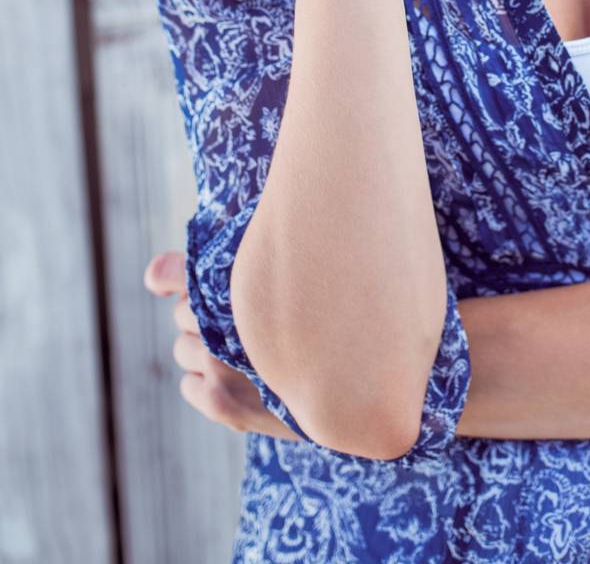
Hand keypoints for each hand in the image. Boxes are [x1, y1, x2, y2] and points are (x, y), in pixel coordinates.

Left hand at [143, 250, 301, 440]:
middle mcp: (226, 324)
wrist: (353, 380)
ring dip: (203, 348)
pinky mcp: (222, 404)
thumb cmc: (320, 316)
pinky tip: (239, 379)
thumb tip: (152, 275)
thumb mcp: (280, 280)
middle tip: (242, 320)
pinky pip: (188, 385)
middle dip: (203, 313)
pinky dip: (204, 383)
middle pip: (182, 313)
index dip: (175, 276)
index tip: (179, 281)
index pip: (177, 276)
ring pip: (182, 349)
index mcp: (243, 283)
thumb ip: (217, 269)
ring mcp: (222, 367)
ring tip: (244, 352)